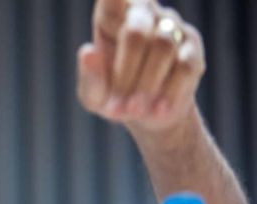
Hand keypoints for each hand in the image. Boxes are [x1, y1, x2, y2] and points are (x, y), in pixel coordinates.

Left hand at [77, 0, 204, 135]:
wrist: (146, 115)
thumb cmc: (112, 97)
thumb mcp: (94, 96)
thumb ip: (89, 77)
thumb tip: (88, 52)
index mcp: (111, 18)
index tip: (112, 8)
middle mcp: (143, 14)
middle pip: (136, 30)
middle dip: (125, 72)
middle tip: (115, 107)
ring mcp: (171, 27)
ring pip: (163, 46)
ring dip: (146, 84)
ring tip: (132, 112)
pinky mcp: (192, 49)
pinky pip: (185, 64)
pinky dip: (170, 91)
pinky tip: (158, 111)